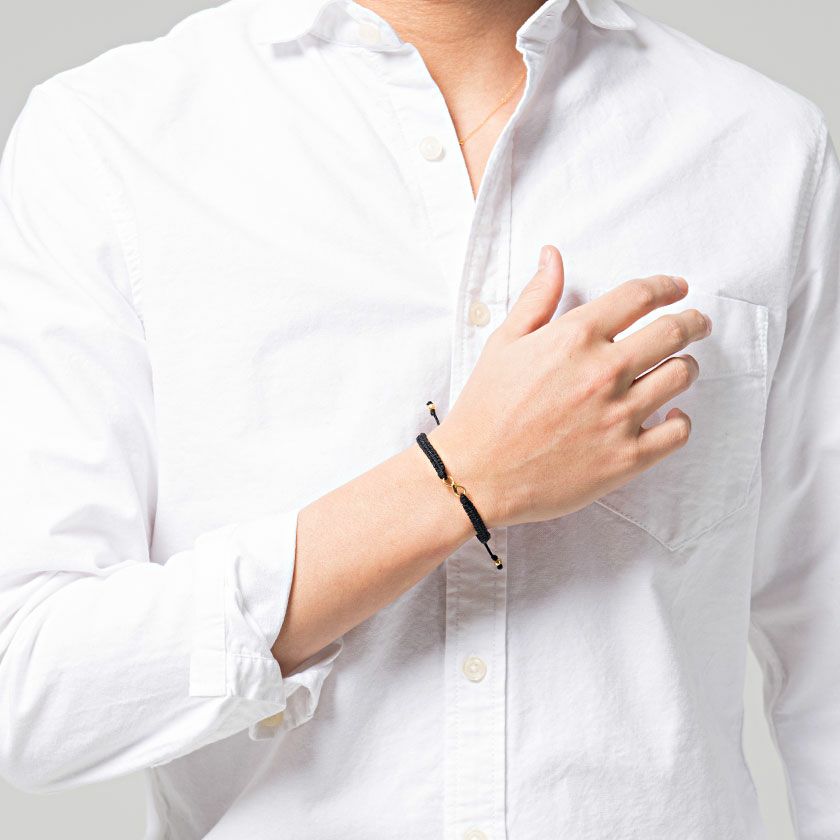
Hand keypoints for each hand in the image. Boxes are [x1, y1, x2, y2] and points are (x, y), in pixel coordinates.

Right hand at [427, 245, 712, 528]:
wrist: (476, 474)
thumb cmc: (485, 408)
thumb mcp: (504, 343)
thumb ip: (537, 298)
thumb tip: (552, 256)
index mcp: (575, 337)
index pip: (640, 296)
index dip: (666, 286)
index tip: (676, 288)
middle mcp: (604, 371)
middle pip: (674, 331)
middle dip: (692, 322)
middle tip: (695, 324)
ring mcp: (619, 416)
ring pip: (682, 376)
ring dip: (686, 366)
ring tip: (679, 367)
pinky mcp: (626, 457)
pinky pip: (678, 431)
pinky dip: (680, 420)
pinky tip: (670, 416)